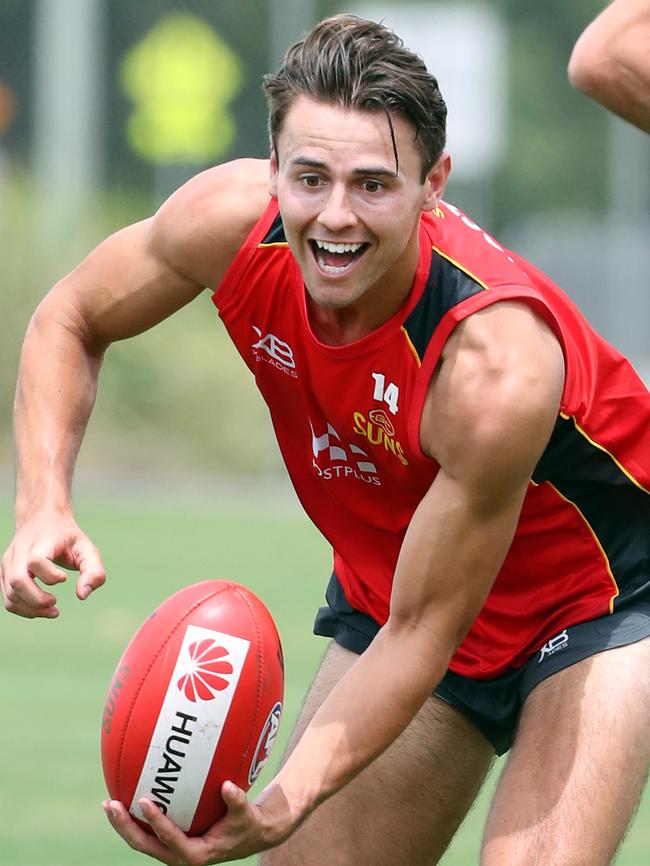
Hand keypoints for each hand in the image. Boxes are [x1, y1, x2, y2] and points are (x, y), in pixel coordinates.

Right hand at [0, 512, 105, 617]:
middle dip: (37, 600)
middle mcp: (20, 552)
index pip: (36, 561)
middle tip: (55, 603)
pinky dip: (23, 609)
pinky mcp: (5, 572)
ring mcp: (9, 563)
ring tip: (52, 611)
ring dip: (31, 609)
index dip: (50, 575)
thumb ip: (93, 571)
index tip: (64, 578)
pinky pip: (8, 598)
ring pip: (10, 594)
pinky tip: (40, 609)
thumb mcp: (86, 548)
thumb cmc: (66, 536)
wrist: (40, 518)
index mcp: (41, 542)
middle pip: (18, 581)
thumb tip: (83, 595)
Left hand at [103, 781, 291, 864]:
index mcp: (195, 855)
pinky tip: (126, 799)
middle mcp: (178, 856)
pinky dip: (134, 819)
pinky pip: (146, 833)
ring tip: (108, 804)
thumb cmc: (246, 825)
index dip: (155, 821)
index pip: (170, 839)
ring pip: (140, 841)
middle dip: (124, 827)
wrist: (246, 837)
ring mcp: (171, 851)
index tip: (143, 800)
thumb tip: (228, 785)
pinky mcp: (169, 843)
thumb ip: (237, 802)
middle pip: (144, 845)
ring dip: (123, 825)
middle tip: (111, 805)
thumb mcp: (247, 815)